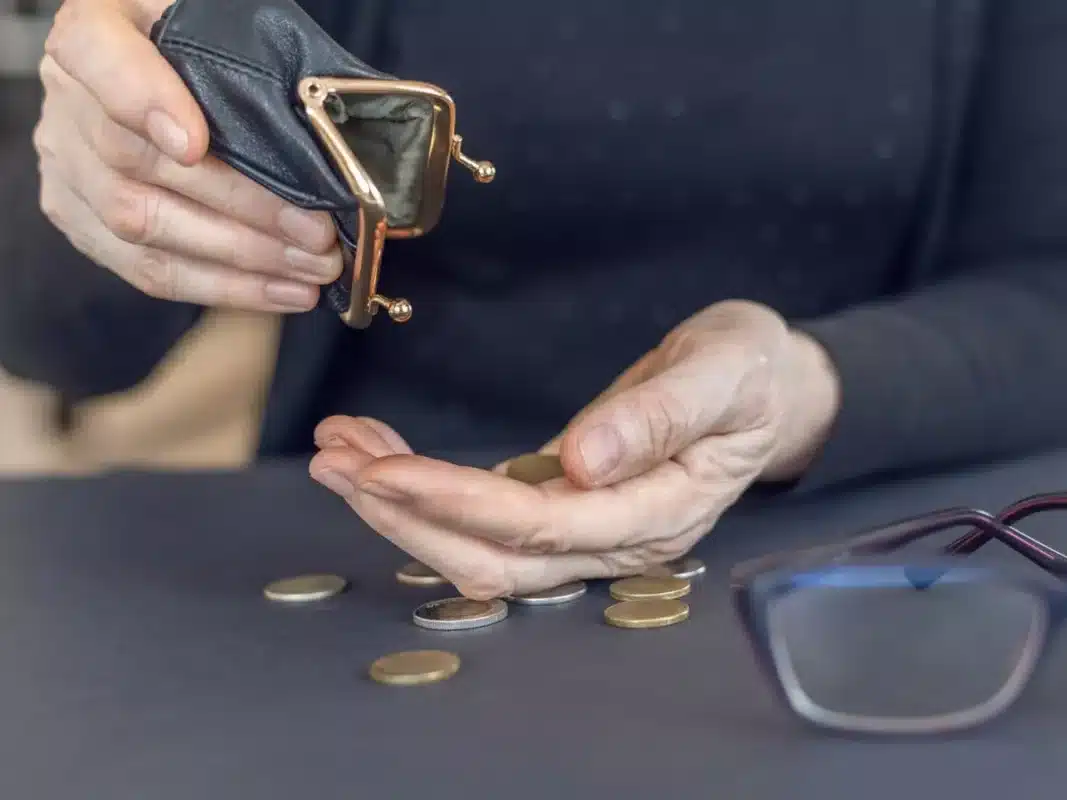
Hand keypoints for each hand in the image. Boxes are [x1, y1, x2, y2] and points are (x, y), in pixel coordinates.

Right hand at [34, 0, 340, 311]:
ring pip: (145, 226)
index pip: (97, 55)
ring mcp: (67, 170)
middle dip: (243, 207)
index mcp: (91, 30)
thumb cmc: (201, 56)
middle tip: (316, 231)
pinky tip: (282, 291)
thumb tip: (306, 113)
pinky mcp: (83, 225)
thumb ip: (234, 54)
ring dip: (243, 258)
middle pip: (139, 163)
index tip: (194, 144)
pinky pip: (149, 271)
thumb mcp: (213, 26)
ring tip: (311, 268)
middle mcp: (66, 104)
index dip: (144, 101)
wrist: (160, 87)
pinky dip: (225, 287)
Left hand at [308, 300, 840, 598]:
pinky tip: (383, 454)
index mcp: (659, 514)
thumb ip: (660, 416)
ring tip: (338, 453)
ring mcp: (590, 533)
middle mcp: (617, 542)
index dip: (457, 503)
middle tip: (335, 461)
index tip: (384, 470)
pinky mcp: (567, 509)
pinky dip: (429, 489)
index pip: (541, 527)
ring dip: (404, 508)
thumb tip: (586, 461)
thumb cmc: (750, 372)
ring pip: (481, 547)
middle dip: (407, 514)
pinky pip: (488, 517)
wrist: (763, 384)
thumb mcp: (722, 373)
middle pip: (495, 557)